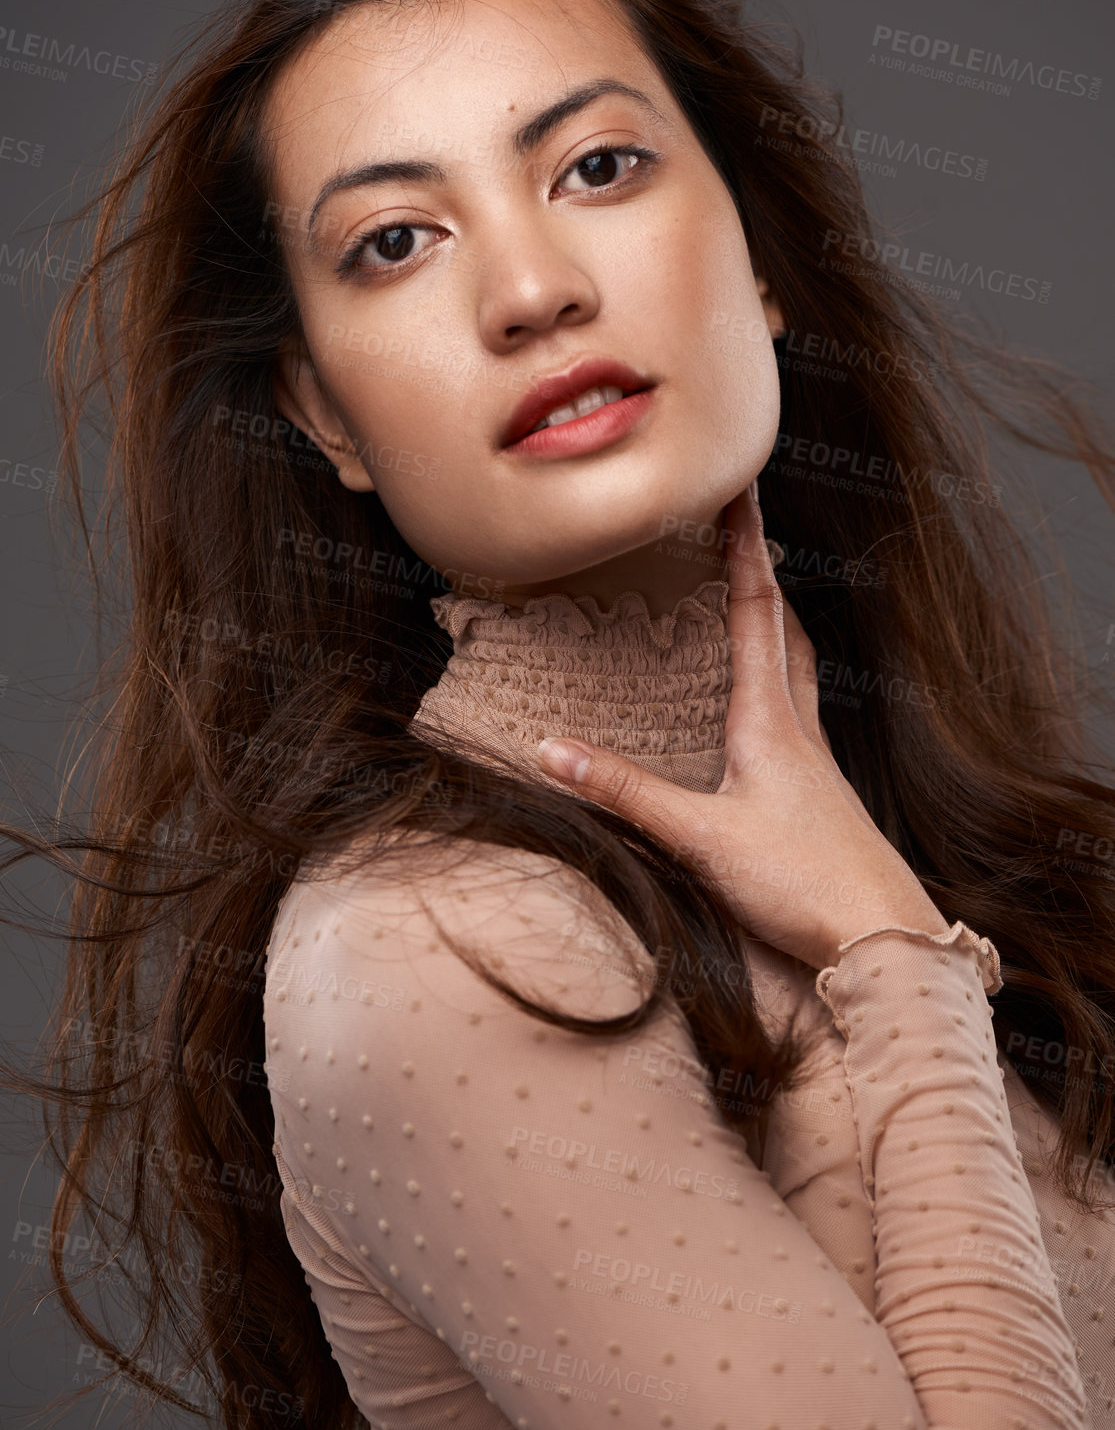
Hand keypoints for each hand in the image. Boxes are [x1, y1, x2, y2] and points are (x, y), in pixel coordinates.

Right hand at [537, 483, 945, 970]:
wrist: (882, 939)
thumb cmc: (804, 882)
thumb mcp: (701, 837)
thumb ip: (625, 794)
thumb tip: (549, 751)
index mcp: (770, 721)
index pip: (755, 611)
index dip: (743, 548)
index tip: (737, 491)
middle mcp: (798, 729)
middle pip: (783, 629)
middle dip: (759, 574)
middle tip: (738, 533)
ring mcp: (814, 763)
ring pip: (795, 670)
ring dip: (774, 625)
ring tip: (752, 600)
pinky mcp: (817, 796)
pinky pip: (796, 715)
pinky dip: (776, 683)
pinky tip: (763, 710)